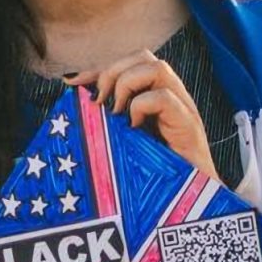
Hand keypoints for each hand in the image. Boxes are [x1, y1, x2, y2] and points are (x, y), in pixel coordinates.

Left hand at [63, 50, 218, 179]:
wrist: (188, 205)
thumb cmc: (153, 182)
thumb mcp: (123, 147)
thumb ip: (108, 126)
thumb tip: (78, 110)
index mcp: (155, 101)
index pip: (128, 65)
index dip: (99, 70)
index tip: (73, 85)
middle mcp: (172, 99)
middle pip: (143, 57)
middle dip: (112, 72)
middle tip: (98, 103)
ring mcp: (183, 110)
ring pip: (158, 68)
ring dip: (127, 84)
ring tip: (115, 114)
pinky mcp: (188, 126)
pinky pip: (164, 97)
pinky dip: (142, 107)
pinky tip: (134, 129)